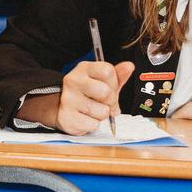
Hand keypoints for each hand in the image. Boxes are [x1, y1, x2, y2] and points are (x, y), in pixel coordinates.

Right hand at [18, 60, 134, 134]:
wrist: (62, 108)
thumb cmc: (86, 94)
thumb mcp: (102, 81)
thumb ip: (117, 75)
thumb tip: (129, 66)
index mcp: (84, 69)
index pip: (108, 71)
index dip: (114, 83)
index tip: (110, 88)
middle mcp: (74, 80)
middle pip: (106, 92)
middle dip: (111, 101)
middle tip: (104, 102)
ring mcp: (69, 99)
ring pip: (102, 111)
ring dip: (102, 115)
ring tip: (93, 110)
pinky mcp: (67, 116)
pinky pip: (94, 124)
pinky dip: (93, 124)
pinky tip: (85, 118)